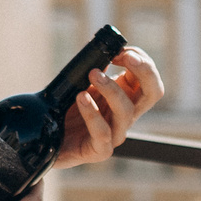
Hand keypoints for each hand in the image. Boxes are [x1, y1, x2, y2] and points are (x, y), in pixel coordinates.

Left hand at [52, 48, 162, 170]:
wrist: (47, 139)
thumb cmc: (67, 110)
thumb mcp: (83, 83)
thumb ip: (95, 70)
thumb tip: (99, 51)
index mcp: (127, 96)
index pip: (149, 78)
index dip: (141, 60)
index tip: (120, 50)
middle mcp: (126, 115)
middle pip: (153, 93)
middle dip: (145, 71)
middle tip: (125, 56)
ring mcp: (115, 133)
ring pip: (127, 112)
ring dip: (111, 89)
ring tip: (93, 73)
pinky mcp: (100, 150)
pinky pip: (102, 132)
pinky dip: (92, 113)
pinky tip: (81, 97)